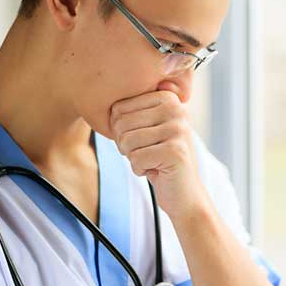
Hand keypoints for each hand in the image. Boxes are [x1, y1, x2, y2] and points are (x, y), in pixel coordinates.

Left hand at [109, 90, 210, 217]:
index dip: (121, 131)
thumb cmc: (159, 159)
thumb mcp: (147, 129)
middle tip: (145, 153)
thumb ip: (131, 110)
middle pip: (121, 123)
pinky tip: (157, 170)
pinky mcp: (175, 151)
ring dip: (132, 158)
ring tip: (151, 160)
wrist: (184, 193)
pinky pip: (136, 158)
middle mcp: (176, 109)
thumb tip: (101, 92)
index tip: (142, 139)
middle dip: (125, 145)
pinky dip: (139, 169)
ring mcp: (178, 129)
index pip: (119, 108)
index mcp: (167, 98)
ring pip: (126, 141)